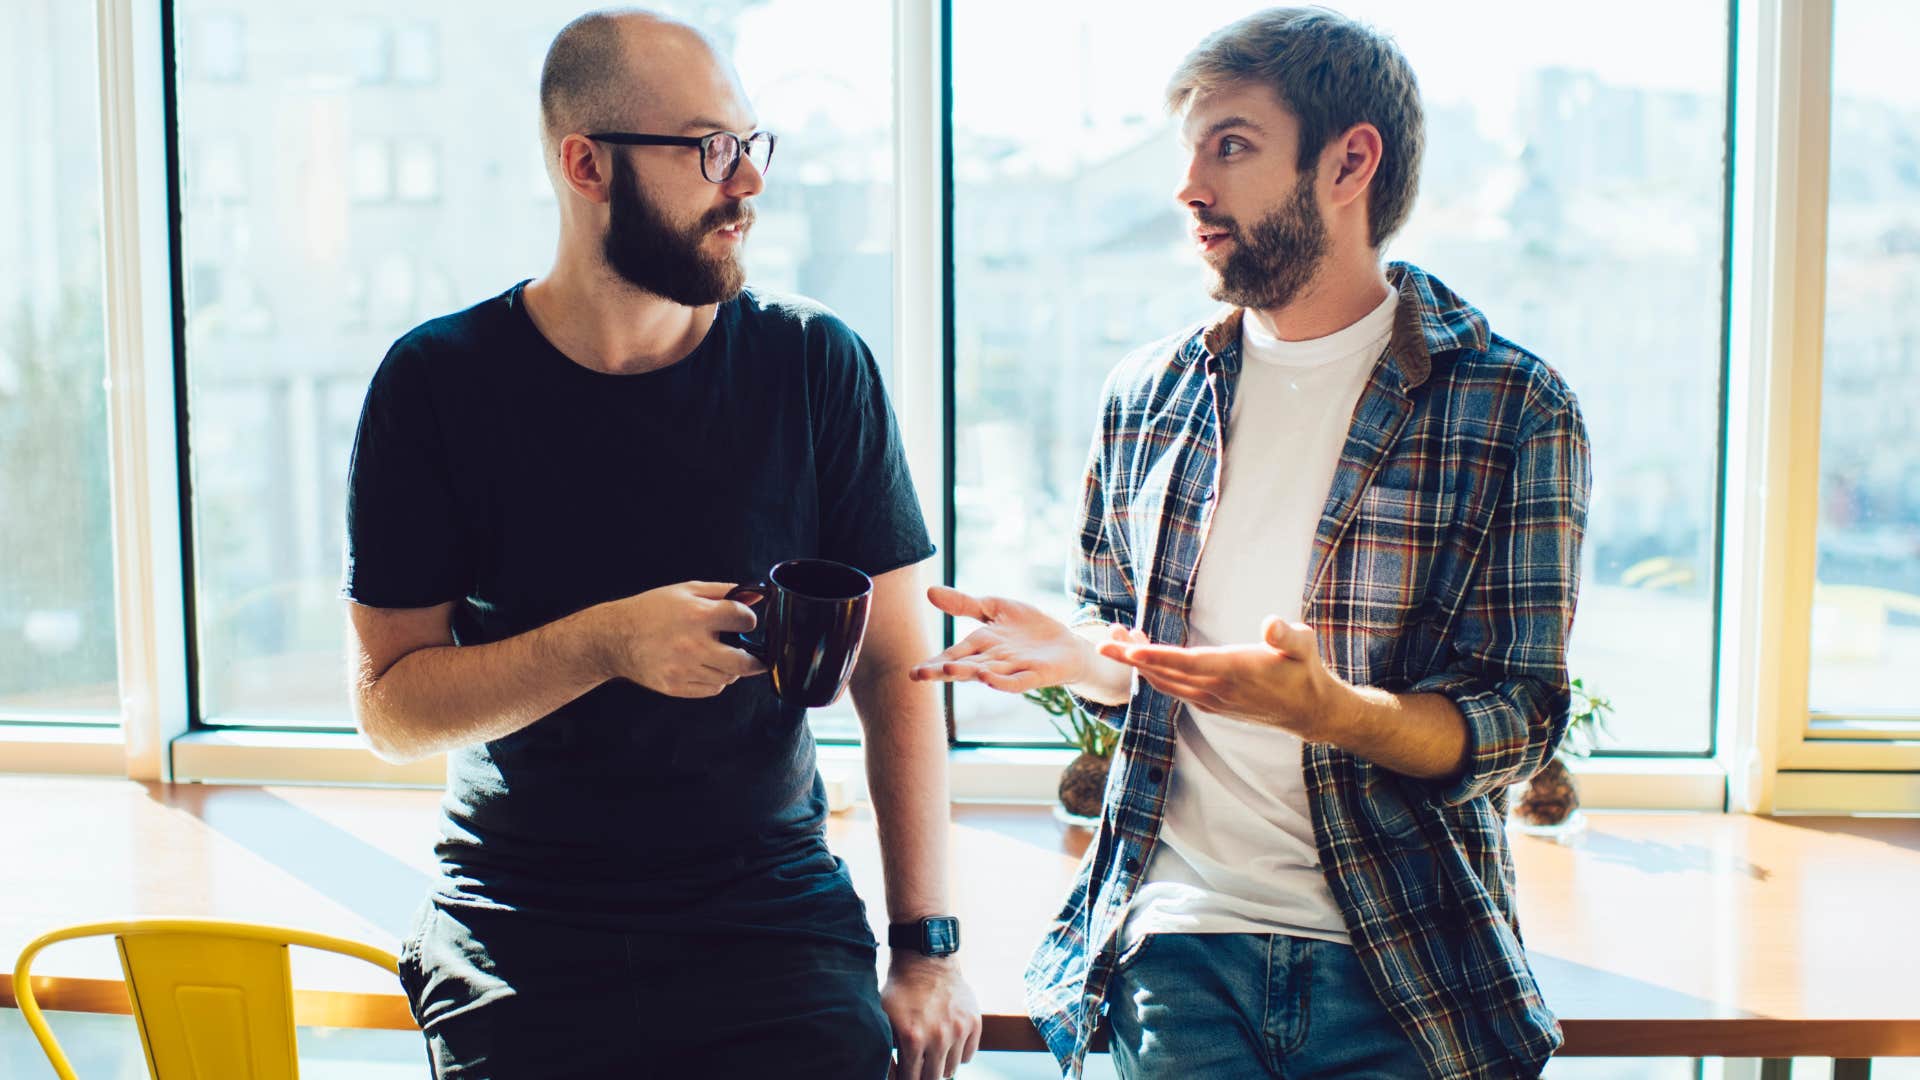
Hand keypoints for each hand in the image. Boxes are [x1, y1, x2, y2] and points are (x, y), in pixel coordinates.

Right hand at [591, 581, 766, 697]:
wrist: (615, 636)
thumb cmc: (651, 610)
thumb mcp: (686, 591)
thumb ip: (724, 592)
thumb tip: (755, 594)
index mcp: (698, 615)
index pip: (744, 620)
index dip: (749, 619)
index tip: (744, 621)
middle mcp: (693, 645)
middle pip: (744, 662)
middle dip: (755, 659)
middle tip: (753, 655)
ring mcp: (683, 669)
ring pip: (728, 677)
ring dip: (731, 668)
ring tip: (718, 656)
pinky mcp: (675, 687)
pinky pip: (712, 689)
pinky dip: (715, 680)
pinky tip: (705, 666)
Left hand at [882, 954, 980, 1079]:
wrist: (925, 960)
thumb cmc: (899, 990)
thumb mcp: (883, 1018)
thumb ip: (884, 1050)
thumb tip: (887, 1077)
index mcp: (913, 1039)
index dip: (905, 1079)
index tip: (905, 1074)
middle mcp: (939, 1037)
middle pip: (933, 1078)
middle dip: (923, 1075)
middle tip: (917, 1066)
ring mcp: (959, 1030)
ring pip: (951, 1069)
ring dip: (940, 1065)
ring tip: (931, 1052)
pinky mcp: (974, 1022)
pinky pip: (968, 1055)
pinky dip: (958, 1054)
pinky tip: (947, 1042)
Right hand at [908, 586, 1089, 693]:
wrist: (1067, 645)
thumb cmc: (1028, 629)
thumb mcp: (994, 608)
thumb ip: (964, 604)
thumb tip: (929, 591)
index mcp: (980, 645)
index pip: (953, 654)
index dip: (934, 663)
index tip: (913, 672)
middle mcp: (992, 660)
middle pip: (964, 666)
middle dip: (942, 671)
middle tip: (919, 675)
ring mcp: (1013, 668)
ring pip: (987, 672)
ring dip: (969, 673)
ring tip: (949, 671)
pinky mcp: (1035, 674)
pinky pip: (1017, 681)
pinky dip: (1002, 682)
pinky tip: (987, 679)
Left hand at [1097, 616, 1348, 738]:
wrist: (1309, 710)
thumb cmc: (1304, 671)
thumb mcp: (1303, 646)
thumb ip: (1287, 635)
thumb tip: (1271, 625)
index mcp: (1233, 671)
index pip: (1186, 663)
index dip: (1156, 656)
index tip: (1129, 649)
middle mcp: (1216, 689)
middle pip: (1165, 673)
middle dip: (1132, 656)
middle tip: (1106, 637)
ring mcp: (1211, 700)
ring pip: (1165, 682)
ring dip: (1139, 663)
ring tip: (1118, 638)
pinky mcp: (1211, 704)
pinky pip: (1174, 689)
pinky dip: (1155, 673)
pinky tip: (1144, 657)